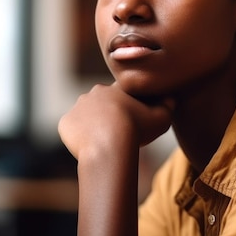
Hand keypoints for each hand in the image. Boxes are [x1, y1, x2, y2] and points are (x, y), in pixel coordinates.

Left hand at [58, 82, 173, 161]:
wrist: (110, 146)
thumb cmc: (138, 131)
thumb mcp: (162, 118)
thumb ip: (168, 105)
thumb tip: (171, 97)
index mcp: (115, 88)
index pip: (121, 94)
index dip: (127, 107)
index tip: (131, 121)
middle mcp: (94, 93)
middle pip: (101, 104)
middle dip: (107, 116)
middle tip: (116, 133)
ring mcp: (77, 107)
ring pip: (86, 116)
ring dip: (92, 125)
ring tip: (102, 142)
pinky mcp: (65, 123)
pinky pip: (72, 129)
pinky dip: (78, 136)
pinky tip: (89, 147)